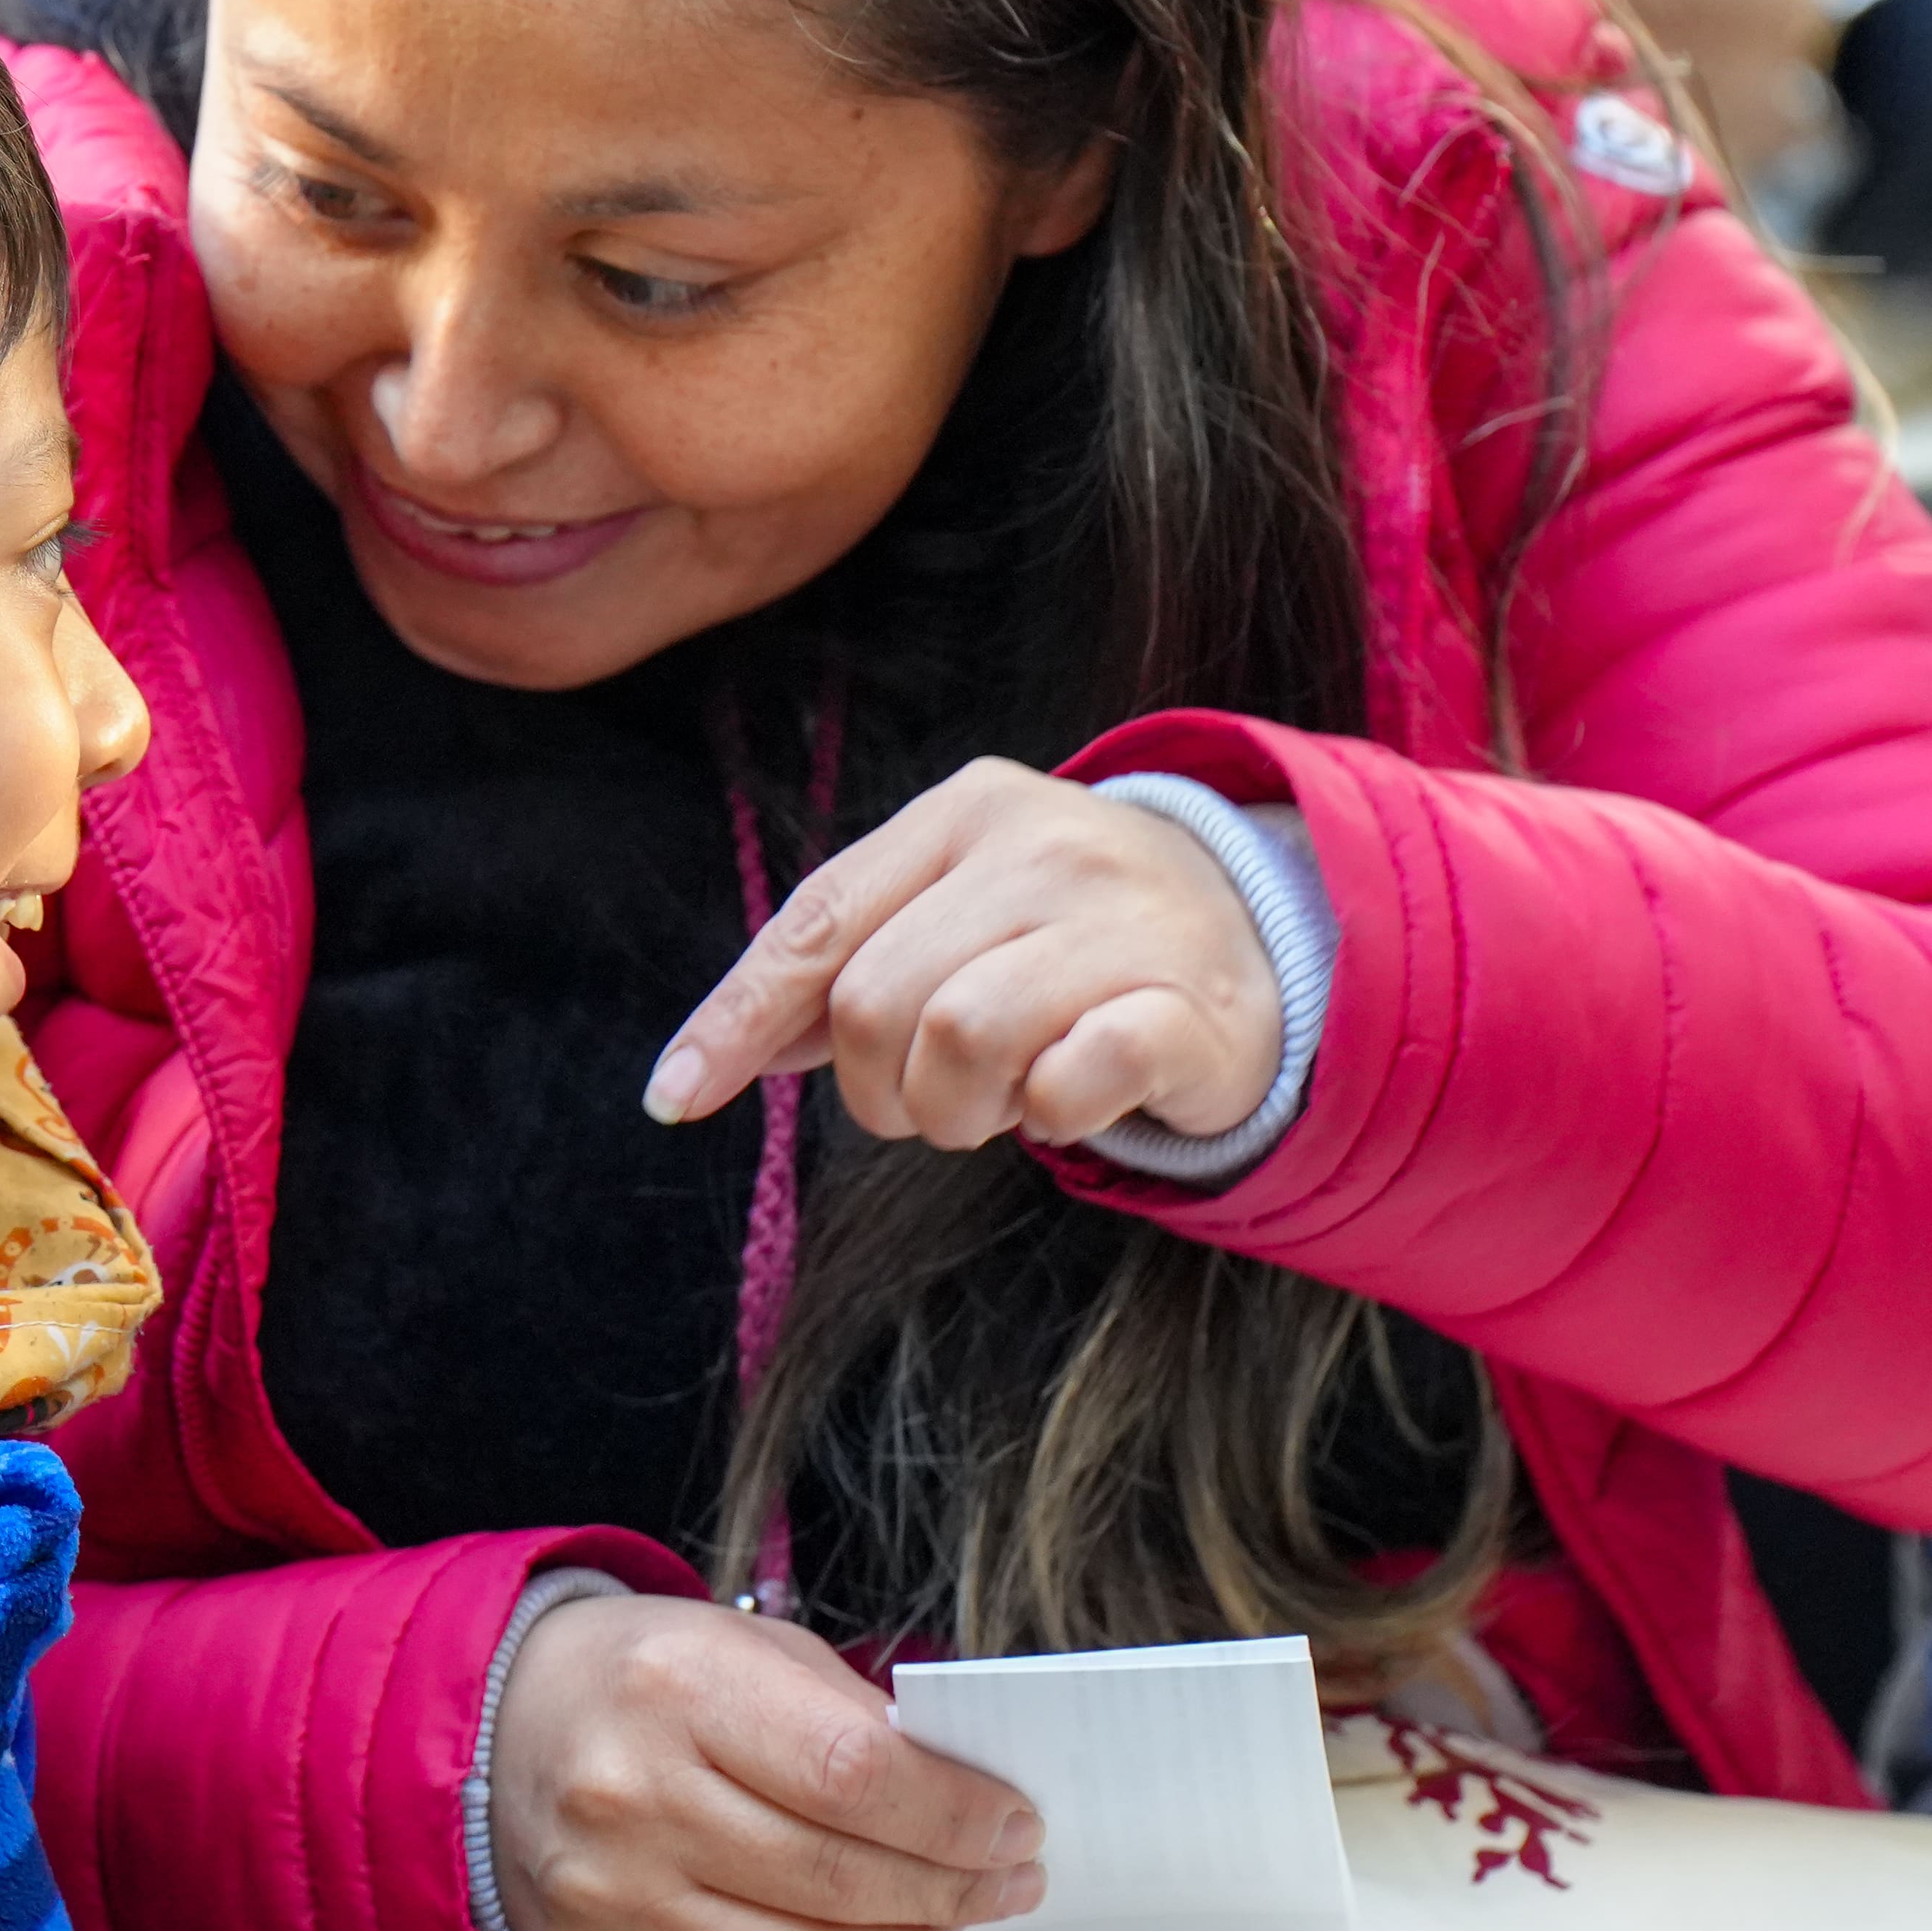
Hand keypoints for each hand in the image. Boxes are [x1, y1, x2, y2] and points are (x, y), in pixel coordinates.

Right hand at [487, 1594, 1041, 1930]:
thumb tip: (967, 1807)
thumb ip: (848, 1719)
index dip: (956, 1814)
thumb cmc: (641, 1684)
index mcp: (674, 1690)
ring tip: (950, 1926)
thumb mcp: (743, 1646)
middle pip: (841, 1879)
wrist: (494, 1738)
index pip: (854, 1775)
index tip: (1013, 1823)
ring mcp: (610, 1905)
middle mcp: (630, 1801)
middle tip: (1006, 1881)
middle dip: (954, 1889)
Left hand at [646, 759, 1280, 1151]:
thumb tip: (699, 1065)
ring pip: (959, 1041)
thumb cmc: (1063, 933)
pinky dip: (1048, 1116)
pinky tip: (1069, 1096)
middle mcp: (1043, 846)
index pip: (817, 922)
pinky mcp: (1189, 1002)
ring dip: (958, 1110)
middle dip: (878, 1088)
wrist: (1256, 934)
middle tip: (929, 1099)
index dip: (737, 1018)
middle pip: (877, 1002)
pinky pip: (1066, 1083)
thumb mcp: (949, 913)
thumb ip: (837, 969)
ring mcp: (1123, 917)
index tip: (675, 1096)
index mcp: (962, 813)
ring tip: (999, 1098)